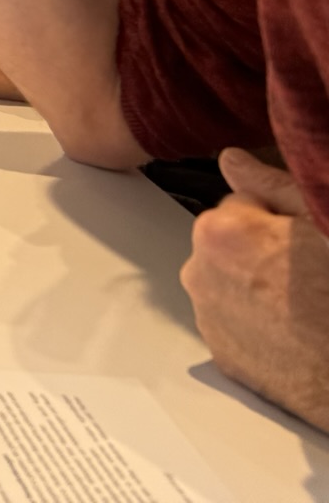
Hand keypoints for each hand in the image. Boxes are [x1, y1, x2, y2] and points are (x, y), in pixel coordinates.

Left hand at [180, 150, 328, 429]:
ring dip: (257, 283)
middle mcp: (199, 273)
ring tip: (306, 303)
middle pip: (229, 241)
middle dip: (260, 247)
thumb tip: (230, 159)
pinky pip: (233, 320)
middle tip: (310, 270)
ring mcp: (207, 318)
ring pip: (229, 279)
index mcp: (221, 232)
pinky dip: (256, 320)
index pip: (241, 201)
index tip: (306, 235)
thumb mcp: (322, 222)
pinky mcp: (222, 356)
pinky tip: (295, 330)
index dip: (278, 216)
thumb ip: (272, 185)